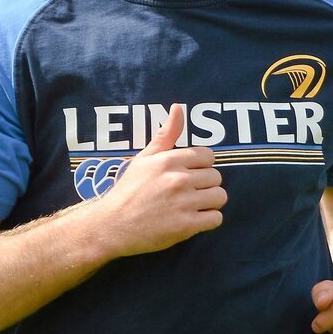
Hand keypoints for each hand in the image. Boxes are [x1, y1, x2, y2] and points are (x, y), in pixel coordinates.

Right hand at [99, 104, 226, 256]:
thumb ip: (165, 134)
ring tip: (191, 207)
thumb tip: (178, 107)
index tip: (188, 175)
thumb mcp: (144, 158)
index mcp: (169, 160)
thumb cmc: (128, 191)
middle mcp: (178, 179)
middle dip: (205, 185)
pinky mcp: (186, 226)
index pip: (208, 156)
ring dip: (209, 203)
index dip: (200, 166)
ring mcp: (183, 203)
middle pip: (216, 177)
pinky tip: (192, 220)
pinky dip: (208, 221)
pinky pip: (216, 219)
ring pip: (219, 197)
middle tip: (187, 194)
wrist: (113, 226)